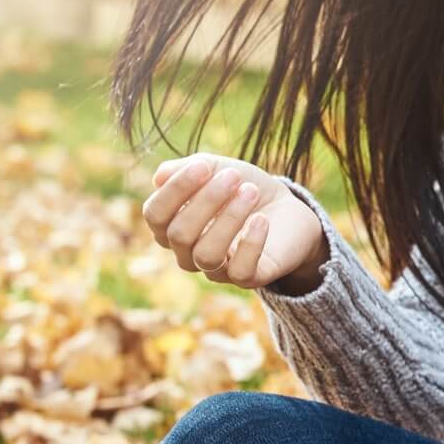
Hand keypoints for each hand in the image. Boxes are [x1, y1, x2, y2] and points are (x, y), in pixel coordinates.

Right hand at [141, 153, 330, 292]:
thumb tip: (160, 177)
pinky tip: (262, 220)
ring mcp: (216, 269)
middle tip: (234, 175)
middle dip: (207, 200)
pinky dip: (251, 243)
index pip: (155, 215)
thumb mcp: (217, 168)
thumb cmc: (243, 187)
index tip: (203, 166)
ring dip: (229, 219)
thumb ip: (186, 168)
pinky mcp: (247, 278)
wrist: (288, 209)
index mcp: (171, 226)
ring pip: (206, 255)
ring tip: (251, 192)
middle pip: (179, 234)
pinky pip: (239, 271)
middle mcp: (187, 253)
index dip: (174, 190)